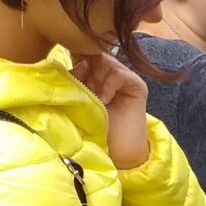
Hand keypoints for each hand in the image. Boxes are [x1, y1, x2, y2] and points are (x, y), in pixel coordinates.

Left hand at [69, 52, 150, 169]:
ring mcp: (123, 78)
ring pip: (105, 60)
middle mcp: (107, 73)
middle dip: (84, 68)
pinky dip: (108, 84)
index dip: (74, 57)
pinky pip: (119, 73)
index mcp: (92, 74)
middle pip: (92, 53)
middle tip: (84, 90)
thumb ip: (75, 78)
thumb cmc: (92, 129)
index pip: (82, 53)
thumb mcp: (76, 99)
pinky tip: (104, 100)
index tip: (69, 73)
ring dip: (96, 78)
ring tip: (94, 98)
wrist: (114, 152)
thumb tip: (77, 61)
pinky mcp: (136, 85)